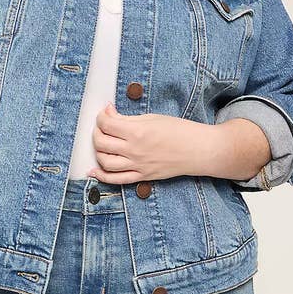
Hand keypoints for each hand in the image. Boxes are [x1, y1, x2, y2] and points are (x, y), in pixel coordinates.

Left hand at [88, 102, 212, 184]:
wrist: (198, 150)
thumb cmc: (179, 130)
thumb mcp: (152, 118)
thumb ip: (127, 118)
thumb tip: (109, 113)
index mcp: (137, 132)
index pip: (106, 124)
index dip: (101, 116)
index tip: (105, 113)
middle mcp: (134, 151)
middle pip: (101, 143)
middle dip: (97, 132)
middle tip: (102, 125)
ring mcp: (137, 166)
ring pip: (105, 162)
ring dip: (98, 151)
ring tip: (102, 142)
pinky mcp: (142, 176)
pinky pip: (116, 180)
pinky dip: (102, 176)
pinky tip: (94, 170)